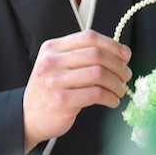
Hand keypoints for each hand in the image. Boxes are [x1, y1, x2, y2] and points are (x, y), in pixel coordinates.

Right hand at [23, 30, 131, 151]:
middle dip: (118, 65)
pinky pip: (96, 94)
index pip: (89, 37)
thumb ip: (82, 56)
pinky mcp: (62, 100)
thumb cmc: (50, 90)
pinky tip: (112, 101)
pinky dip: (110, 97)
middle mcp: (52, 61)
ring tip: (120, 90)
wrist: (29, 117)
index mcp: (53, 48)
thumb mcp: (58, 66)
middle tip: (126, 75)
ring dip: (116, 83)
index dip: (113, 45)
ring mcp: (55, 81)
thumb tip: (120, 54)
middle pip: (96, 54)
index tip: (125, 55)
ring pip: (98, 74)